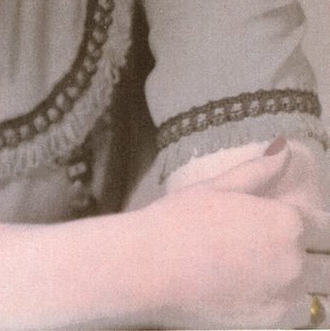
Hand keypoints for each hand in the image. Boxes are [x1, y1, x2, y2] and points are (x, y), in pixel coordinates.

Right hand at [144, 142, 329, 328]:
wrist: (150, 268)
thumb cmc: (179, 219)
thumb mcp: (218, 187)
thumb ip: (260, 170)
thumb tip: (285, 149)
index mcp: (286, 222)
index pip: (326, 229)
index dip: (318, 228)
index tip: (305, 229)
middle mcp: (294, 261)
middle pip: (329, 264)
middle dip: (317, 256)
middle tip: (290, 251)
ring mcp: (285, 297)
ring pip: (320, 293)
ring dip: (310, 283)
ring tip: (286, 275)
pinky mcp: (271, 324)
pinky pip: (302, 315)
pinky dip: (294, 306)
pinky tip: (269, 294)